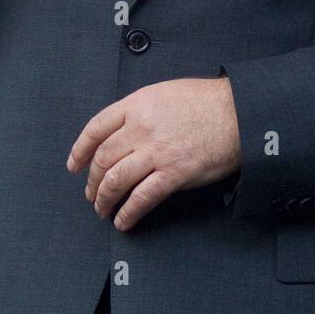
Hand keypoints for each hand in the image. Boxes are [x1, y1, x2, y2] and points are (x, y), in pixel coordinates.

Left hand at [65, 77, 242, 230]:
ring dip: (104, 199)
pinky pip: (142, 198)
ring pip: (116, 180)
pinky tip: (124, 220)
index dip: (80, 150)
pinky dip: (128, 212)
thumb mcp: (166, 93)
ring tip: (103, 209)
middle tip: (92, 192)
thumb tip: (123, 130)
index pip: (96, 129)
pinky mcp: (174, 173)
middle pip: (103, 159)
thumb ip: (141, 110)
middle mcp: (142, 128)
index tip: (75, 165)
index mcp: (138, 105)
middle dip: (92, 181)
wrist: (239, 113)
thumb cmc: (208, 102)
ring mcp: (157, 152)